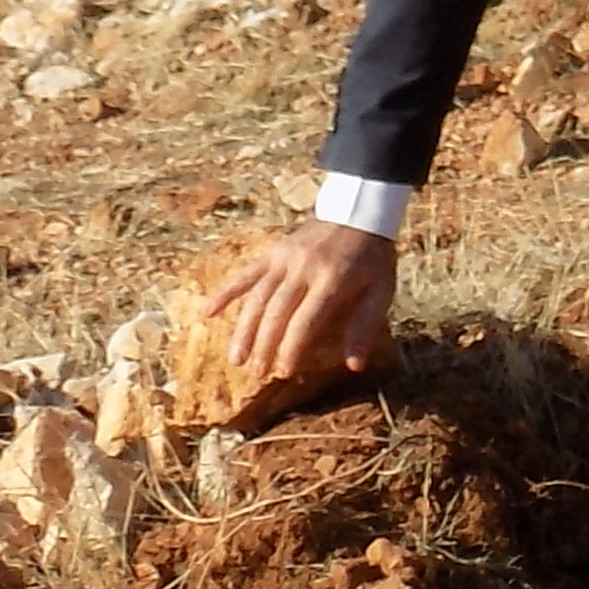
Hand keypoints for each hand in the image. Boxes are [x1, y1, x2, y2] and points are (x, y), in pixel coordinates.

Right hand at [203, 221, 395, 407]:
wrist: (359, 212)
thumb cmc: (373, 258)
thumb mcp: (382, 290)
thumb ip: (365, 326)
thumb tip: (355, 366)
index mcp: (332, 279)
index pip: (305, 321)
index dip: (292, 348)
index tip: (283, 373)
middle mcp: (304, 269)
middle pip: (276, 312)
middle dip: (265, 346)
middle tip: (258, 375)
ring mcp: (285, 258)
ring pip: (257, 297)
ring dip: (244, 330)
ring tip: (236, 359)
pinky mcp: (274, 252)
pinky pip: (246, 274)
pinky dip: (224, 292)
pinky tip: (206, 312)